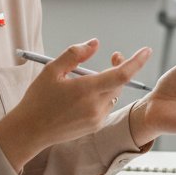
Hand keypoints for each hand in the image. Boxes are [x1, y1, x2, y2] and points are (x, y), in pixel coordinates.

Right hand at [0, 39, 151, 171]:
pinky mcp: (95, 126)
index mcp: (87, 90)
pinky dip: (102, 96)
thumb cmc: (38, 99)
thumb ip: (75, 54)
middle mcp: (96, 106)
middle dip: (119, 68)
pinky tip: (83, 96)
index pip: (121, 75)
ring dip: (109, 83)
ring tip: (87, 80)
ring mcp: (97, 118)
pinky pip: (106, 106)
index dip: (136, 62)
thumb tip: (95, 43)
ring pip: (113, 95)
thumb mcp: (52, 70)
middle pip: (119, 83)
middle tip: (114, 56)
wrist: (30, 131)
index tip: (146, 50)